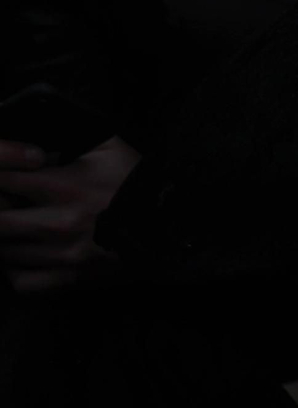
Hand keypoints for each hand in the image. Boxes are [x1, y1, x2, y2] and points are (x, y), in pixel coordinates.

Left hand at [0, 135, 140, 293]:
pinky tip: (26, 255)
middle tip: (8, 202)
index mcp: (63, 187)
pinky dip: (16, 270)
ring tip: (19, 226)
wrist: (170, 222)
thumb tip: (41, 125)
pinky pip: (21, 282)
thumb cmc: (137, 182)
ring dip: (6, 238)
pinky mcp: (69, 278)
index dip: (1, 174)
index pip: (4, 179)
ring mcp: (61, 255)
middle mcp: (56, 223)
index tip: (7, 176)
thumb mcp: (109, 146)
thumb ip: (73, 132)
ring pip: (4, 252)